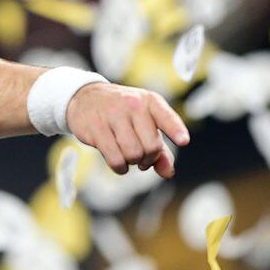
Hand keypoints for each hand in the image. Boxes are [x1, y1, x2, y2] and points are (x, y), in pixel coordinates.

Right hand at [64, 84, 189, 177]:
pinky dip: (119, 167)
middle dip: (148, 159)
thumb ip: (160, 148)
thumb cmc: (121, 112)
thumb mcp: (144, 122)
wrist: (85, 97)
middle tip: (141, 158)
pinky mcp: (96, 128)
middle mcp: (133, 104)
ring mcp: (113, 114)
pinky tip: (118, 162)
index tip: (184, 141)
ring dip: (132, 163)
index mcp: (149, 101)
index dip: (176, 130)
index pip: (166, 116)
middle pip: (151, 147)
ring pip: (133, 154)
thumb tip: (168, 172)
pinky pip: (115, 159)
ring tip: (127, 156)